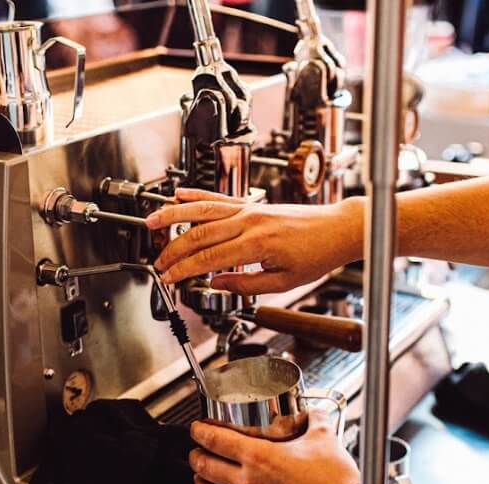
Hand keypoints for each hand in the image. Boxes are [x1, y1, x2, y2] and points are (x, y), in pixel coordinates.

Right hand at [146, 188, 363, 294]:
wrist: (336, 230)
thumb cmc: (315, 255)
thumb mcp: (282, 282)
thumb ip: (245, 284)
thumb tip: (216, 283)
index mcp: (256, 243)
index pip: (208, 257)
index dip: (184, 269)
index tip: (169, 278)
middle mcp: (249, 221)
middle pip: (199, 233)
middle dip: (174, 249)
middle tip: (157, 262)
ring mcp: (249, 209)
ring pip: (203, 210)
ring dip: (174, 214)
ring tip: (152, 221)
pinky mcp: (252, 204)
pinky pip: (219, 198)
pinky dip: (197, 195)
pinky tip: (180, 195)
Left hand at [189, 411, 359, 483]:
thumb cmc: (335, 479)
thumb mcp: (323, 435)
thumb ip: (312, 417)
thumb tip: (309, 412)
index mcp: (260, 455)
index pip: (216, 440)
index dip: (200, 432)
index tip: (196, 428)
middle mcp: (250, 481)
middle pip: (206, 468)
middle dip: (195, 456)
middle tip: (195, 451)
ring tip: (199, 479)